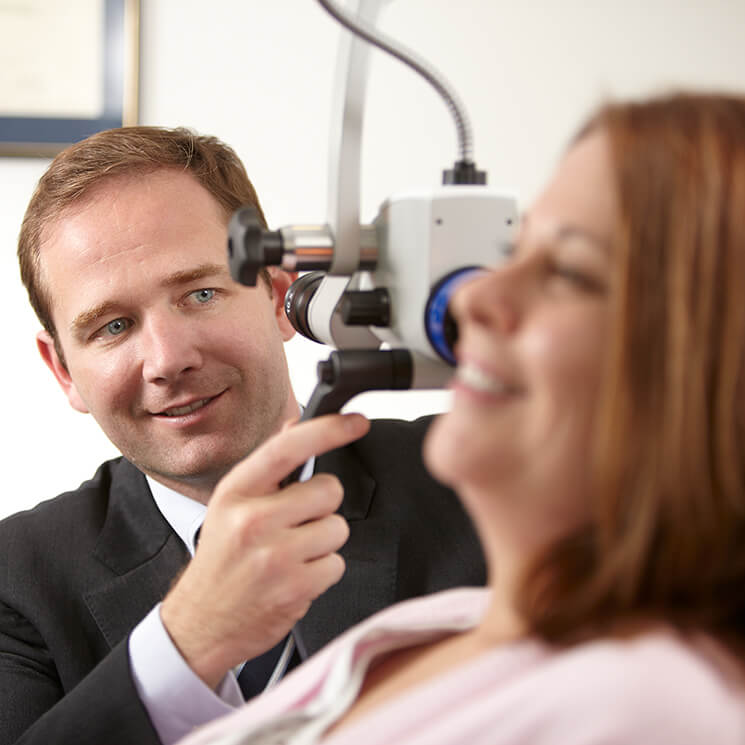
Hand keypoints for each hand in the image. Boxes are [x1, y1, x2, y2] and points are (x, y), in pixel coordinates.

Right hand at [160, 412, 369, 688]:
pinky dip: (322, 572)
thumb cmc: (222, 560)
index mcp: (236, 492)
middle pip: (329, 490)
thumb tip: (295, 425)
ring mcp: (274, 555)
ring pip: (337, 528)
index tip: (357, 423)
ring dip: (323, 542)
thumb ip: (267, 467)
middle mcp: (252, 520)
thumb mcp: (231, 505)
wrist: (199, 625)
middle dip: (322, 506)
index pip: (288, 447)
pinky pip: (336, 564)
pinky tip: (295, 577)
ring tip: (292, 555)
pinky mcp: (294, 587)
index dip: (328, 430)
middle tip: (297, 524)